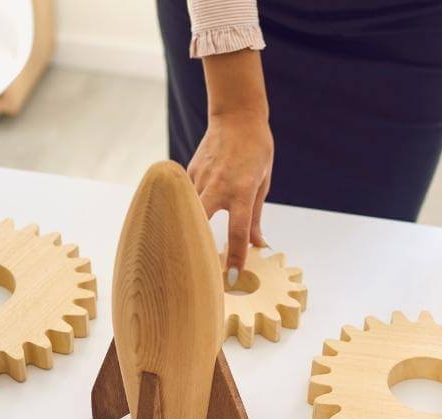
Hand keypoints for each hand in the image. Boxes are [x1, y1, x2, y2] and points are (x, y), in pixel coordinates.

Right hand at [193, 49, 273, 273]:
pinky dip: (183, 211)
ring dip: (184, 232)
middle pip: (199, 223)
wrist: (237, 116)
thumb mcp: (262, 184)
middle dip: (196, 248)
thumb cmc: (256, 150)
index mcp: (241, 191)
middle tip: (195, 272)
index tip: (232, 279)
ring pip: (185, 211)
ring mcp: (199, 178)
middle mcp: (218, 186)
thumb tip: (258, 244)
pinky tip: (181, 223)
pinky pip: (183, 198)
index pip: (238, 232)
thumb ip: (255, 217)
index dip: (236, 258)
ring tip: (179, 255)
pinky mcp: (187, 173)